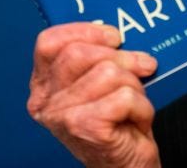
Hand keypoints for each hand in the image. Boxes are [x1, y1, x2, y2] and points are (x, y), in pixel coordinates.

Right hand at [27, 22, 159, 166]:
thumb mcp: (100, 85)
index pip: (50, 42)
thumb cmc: (117, 124)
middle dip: (121, 57)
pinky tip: (137, 119)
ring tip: (134, 103)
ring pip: (108, 72)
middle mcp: (46, 101)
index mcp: (44, 85)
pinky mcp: (84, 127)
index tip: (114, 36)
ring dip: (135, 86)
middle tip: (141, 67)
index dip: (85, 32)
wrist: (125, 166)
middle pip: (79, 53)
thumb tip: (116, 32)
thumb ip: (97, 58)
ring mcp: (62, 116)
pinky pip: (125, 96)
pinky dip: (142, 106)